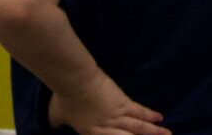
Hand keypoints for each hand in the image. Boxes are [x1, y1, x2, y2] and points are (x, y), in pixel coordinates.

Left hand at [47, 73, 166, 134]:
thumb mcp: (56, 114)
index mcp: (92, 133)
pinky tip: (160, 117)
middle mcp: (108, 128)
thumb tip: (51, 125)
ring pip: (139, 127)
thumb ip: (56, 122)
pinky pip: (139, 110)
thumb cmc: (63, 97)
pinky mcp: (123, 102)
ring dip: (154, 133)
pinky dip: (150, 115)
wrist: (74, 80)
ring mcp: (118, 116)